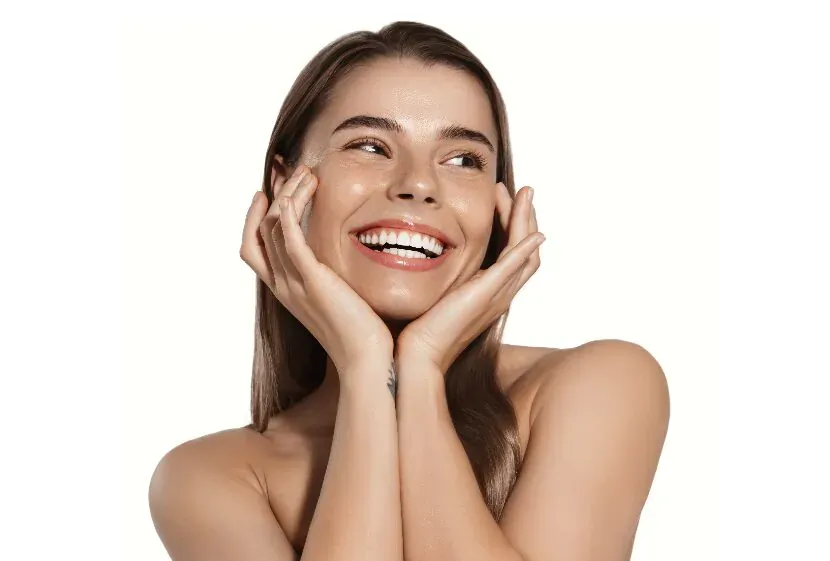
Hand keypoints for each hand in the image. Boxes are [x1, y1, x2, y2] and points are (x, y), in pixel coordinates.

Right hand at [240, 164, 392, 374]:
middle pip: (258, 232)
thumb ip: (335, 279)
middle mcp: (283, 286)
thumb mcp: (342, 300)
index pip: (254, 249)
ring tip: (306, 173)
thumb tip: (347, 262)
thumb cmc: (364, 335)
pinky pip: (288, 238)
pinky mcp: (312, 280)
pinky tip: (301, 191)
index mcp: (287, 291)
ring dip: (287, 194)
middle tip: (289, 170)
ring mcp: (294, 283)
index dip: (255, 219)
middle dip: (270, 197)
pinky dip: (289, 211)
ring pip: (272, 227)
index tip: (271, 192)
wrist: (369, 361)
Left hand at [396, 183, 543, 373]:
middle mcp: (499, 293)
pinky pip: (514, 267)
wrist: (417, 353)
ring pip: (526, 253)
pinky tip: (532, 231)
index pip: (513, 252)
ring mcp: (497, 294)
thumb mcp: (437, 291)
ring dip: (527, 220)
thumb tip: (426, 251)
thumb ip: (443, 274)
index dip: (513, 224)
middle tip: (521, 191)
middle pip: (528, 250)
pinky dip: (526, 247)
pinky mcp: (487, 295)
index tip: (502, 198)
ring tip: (523, 193)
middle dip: (526, 217)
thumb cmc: (419, 326)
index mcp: (489, 291)